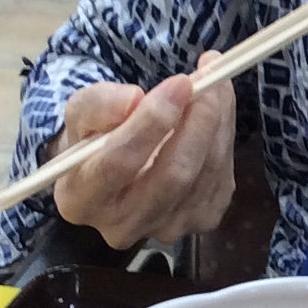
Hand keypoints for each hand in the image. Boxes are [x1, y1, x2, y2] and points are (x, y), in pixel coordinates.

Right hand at [46, 53, 235, 246]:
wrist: (114, 167)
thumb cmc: (93, 138)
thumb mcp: (82, 111)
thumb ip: (99, 104)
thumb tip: (132, 99)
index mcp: (81, 200)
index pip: (119, 163)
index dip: (152, 121)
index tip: (180, 82)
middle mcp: (122, 226)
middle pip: (173, 176)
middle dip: (198, 122)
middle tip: (209, 79)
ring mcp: (166, 229)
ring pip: (206, 174)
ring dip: (218, 122)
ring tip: (215, 83)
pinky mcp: (200, 220)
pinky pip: (222, 177)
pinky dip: (225, 136)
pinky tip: (217, 110)